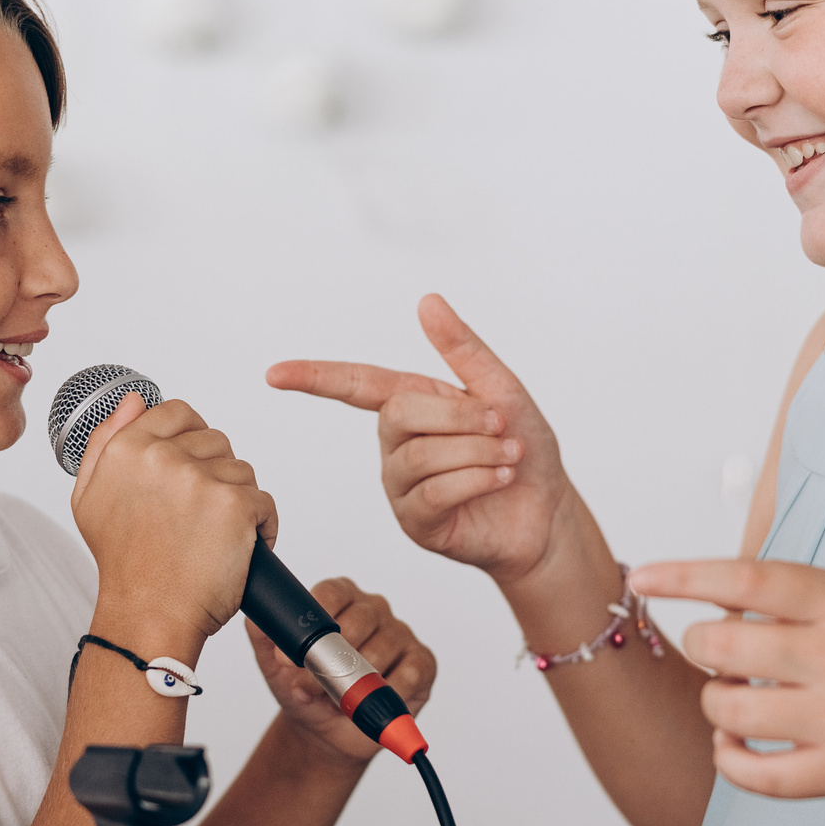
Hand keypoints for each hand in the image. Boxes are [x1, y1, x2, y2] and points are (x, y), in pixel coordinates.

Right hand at [71, 394, 277, 648]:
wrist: (148, 616)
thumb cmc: (126, 565)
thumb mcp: (91, 496)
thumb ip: (107, 440)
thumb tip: (134, 401)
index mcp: (128, 449)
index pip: (178, 413)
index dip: (191, 440)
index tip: (191, 470)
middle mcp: (162, 458)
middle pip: (215, 442)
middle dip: (214, 476)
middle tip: (195, 519)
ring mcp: (201, 480)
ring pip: (242, 472)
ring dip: (236, 502)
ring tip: (211, 537)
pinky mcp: (235, 505)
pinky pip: (264, 503)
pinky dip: (259, 528)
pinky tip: (235, 551)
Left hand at [245, 579, 438, 768]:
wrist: (326, 731)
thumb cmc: (304, 690)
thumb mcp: (274, 666)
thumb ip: (264, 636)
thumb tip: (260, 620)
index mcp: (340, 599)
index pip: (332, 592)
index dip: (313, 623)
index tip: (290, 655)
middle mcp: (372, 610)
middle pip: (358, 620)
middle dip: (329, 661)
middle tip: (309, 687)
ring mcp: (400, 634)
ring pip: (381, 650)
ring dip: (354, 683)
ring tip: (336, 701)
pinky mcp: (422, 663)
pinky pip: (409, 673)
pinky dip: (386, 694)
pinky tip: (368, 705)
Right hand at [267, 294, 572, 586]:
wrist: (550, 511)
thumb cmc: (524, 448)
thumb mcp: (502, 388)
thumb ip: (462, 347)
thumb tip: (428, 301)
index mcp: (414, 404)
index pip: (355, 385)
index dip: (315, 378)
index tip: (275, 373)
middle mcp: (399, 444)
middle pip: (396, 414)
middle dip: (457, 416)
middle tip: (500, 423)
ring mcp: (403, 487)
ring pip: (418, 456)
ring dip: (477, 451)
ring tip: (509, 455)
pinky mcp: (418, 524)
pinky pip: (434, 494)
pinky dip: (476, 480)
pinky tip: (501, 478)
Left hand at [631, 559, 824, 805]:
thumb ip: (795, 597)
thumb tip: (709, 598)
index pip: (745, 579)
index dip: (684, 575)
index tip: (642, 576)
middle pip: (721, 647)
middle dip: (703, 649)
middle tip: (721, 654)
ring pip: (726, 711)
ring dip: (717, 705)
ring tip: (738, 702)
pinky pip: (753, 774)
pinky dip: (729, 760)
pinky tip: (735, 746)